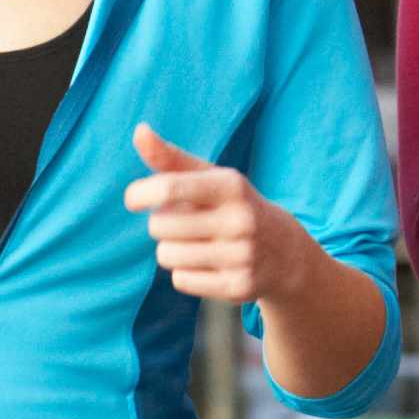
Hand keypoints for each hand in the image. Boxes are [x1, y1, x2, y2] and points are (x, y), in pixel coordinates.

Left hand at [124, 125, 303, 306]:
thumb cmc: (231, 205)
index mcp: (231, 185)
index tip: (133, 199)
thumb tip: (139, 131)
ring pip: (167, 256)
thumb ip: (170, 157)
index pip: (169, 188)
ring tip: (193, 243)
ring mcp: (241, 256)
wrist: (284, 251)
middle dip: (161, 224)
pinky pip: (181, 280)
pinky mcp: (237, 287)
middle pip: (160, 226)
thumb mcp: (209, 177)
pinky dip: (185, 273)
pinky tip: (207, 264)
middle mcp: (240, 220)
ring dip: (170, 250)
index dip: (140, 194)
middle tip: (182, 223)